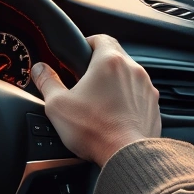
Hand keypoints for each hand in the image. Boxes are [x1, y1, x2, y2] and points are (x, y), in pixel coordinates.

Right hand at [32, 35, 160, 167]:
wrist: (127, 156)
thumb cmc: (95, 131)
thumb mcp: (58, 105)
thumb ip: (46, 82)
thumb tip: (39, 69)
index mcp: (109, 62)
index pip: (100, 37)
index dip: (87, 43)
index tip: (78, 55)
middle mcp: (133, 70)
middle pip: (115, 57)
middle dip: (99, 66)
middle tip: (84, 82)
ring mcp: (147, 89)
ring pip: (129, 77)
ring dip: (115, 84)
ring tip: (99, 103)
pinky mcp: (154, 108)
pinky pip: (139, 97)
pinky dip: (128, 102)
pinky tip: (114, 117)